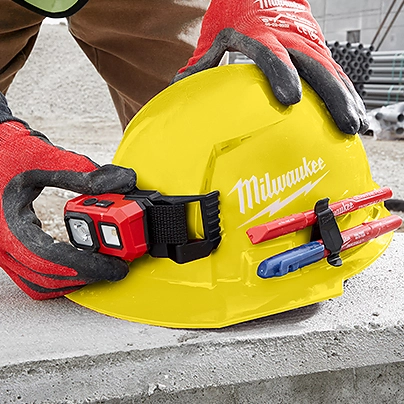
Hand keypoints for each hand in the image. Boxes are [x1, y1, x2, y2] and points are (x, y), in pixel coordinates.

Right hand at [0, 97, 136, 298]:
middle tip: (115, 269)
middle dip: (88, 276)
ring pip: (40, 282)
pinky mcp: (8, 249)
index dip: (90, 267)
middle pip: (50, 278)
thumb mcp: (48, 159)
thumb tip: (125, 181)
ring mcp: (3, 250)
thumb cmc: (9, 152)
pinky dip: (58, 276)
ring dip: (73, 280)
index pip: (55, 260)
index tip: (116, 268)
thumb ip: (86, 172)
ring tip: (101, 269)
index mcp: (11, 225)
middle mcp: (3, 245)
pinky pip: (33, 275)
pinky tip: (78, 267)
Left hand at [173, 0, 367, 134]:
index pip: (272, 55)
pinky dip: (349, 95)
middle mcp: (292, 40)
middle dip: (331, 98)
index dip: (282, 75)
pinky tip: (357, 114)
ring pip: (333, 73)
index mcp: (262, 35)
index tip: (290, 100)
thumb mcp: (217, 33)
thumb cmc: (239, 16)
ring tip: (355, 128)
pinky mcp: (321, 51)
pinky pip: (338, 74)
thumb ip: (203, 61)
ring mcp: (310, 45)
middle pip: (315, 68)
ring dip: (346, 101)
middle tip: (342, 125)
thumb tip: (180, 85)